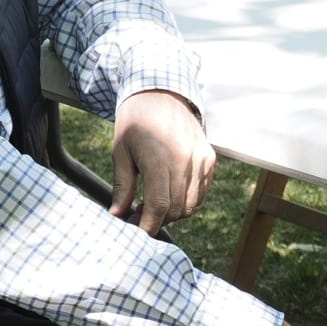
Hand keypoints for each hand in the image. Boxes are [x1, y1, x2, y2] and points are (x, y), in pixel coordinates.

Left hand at [111, 89, 216, 234]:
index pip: (159, 205)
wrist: (161, 93)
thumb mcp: (121, 152)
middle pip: (177, 208)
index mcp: (159, 157)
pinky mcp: (209, 158)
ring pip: (191, 204)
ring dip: (173, 213)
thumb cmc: (136, 121)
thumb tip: (117, 215)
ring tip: (153, 207)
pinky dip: (187, 200)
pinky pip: (201, 192)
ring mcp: (201, 159)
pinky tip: (170, 195)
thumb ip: (122, 186)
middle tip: (140, 219)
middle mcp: (185, 160)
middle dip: (158, 221)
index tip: (137, 232)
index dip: (148, 224)